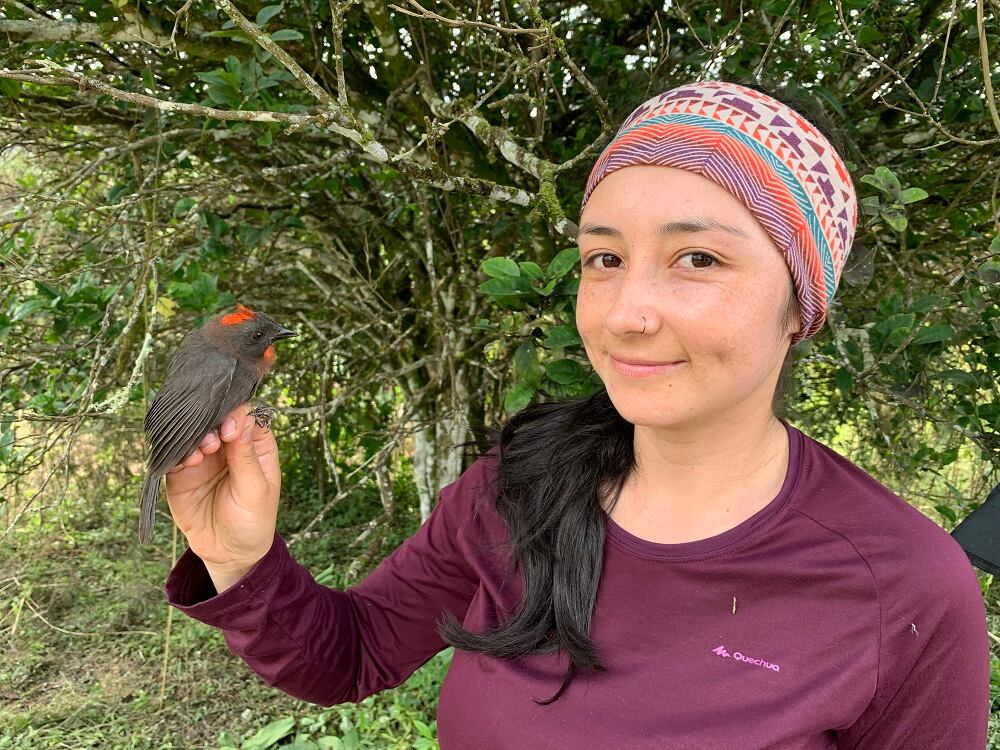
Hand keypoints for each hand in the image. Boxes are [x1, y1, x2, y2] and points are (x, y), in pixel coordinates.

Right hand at [164, 403, 280, 584]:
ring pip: (194, 434)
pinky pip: (175, 455)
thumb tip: (240, 420)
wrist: (228, 553)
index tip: (231, 427)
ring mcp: (204, 458)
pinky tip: (188, 461)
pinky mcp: (181, 473)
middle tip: (214, 440)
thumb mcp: (255, 491)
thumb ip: (246, 458)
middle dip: (213, 424)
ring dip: (196, 437)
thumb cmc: (252, 520)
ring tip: (204, 451)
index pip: (246, 417)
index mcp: (255, 445)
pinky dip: (178, 453)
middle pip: (217, 420)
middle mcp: (228, 446)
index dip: (237, 416)